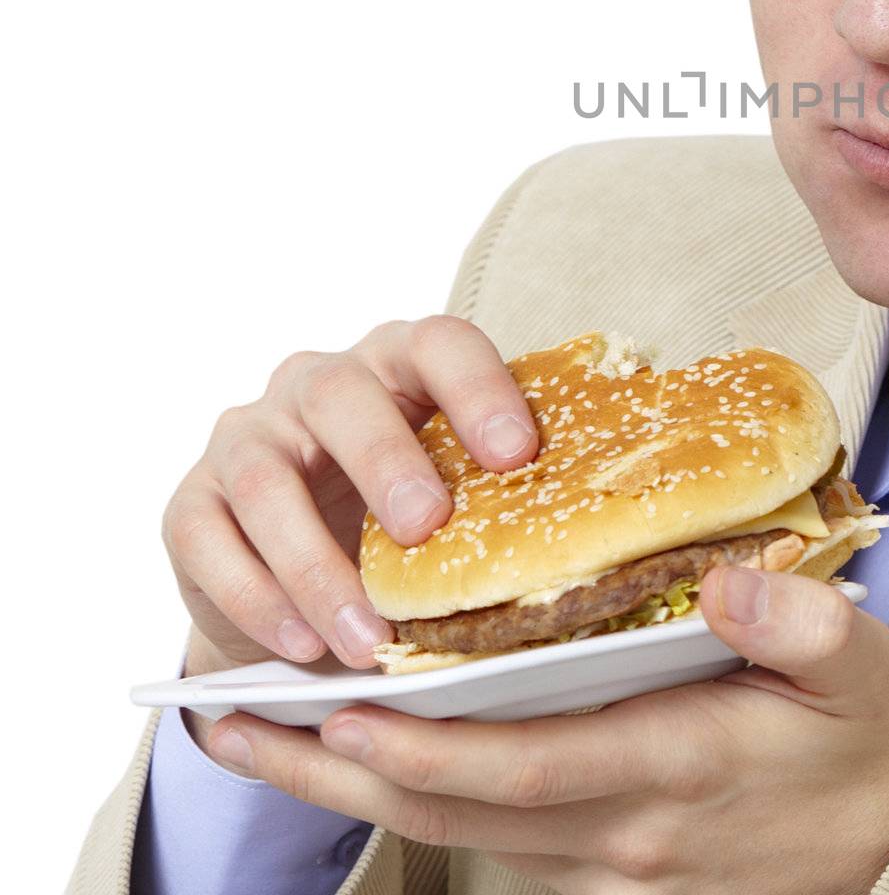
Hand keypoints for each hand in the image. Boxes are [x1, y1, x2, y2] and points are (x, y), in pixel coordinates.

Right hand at [161, 315, 539, 683]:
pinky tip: (303, 646)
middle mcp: (318, 383)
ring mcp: (248, 436)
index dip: (479, 388)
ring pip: (267, 478)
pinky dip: (259, 598)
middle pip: (344, 395)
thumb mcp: (454, 495)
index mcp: (400, 364)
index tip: (519, 454)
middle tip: (426, 527)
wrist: (303, 576)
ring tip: (368, 636)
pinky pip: (210, 541)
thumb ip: (499, 496)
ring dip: (317, 564)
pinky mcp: (192, 503)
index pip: (440, 343)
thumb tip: (594, 537)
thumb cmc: (406, 523)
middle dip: (386, 458)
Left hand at [202, 562, 888, 894]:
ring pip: (462, 837)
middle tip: (228, 723)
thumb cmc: (876, 743)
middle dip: (332, 770)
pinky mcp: (618, 884)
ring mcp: (614, 874)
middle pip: (453, 811)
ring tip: (274, 735)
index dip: (417, 744)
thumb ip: (798, 623)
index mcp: (673, 768)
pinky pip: (499, 850)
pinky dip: (425, 808)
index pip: (518, 766)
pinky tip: (381, 767)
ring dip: (361, 790)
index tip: (330, 707)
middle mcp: (623, 837)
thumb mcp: (863, 666)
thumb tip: (722, 586)